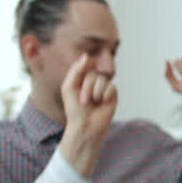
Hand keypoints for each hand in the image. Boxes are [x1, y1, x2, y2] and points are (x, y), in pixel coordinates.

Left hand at [58, 54, 117, 177]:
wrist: (85, 126)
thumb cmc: (74, 109)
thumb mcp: (69, 87)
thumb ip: (76, 70)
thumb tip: (87, 56)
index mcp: (82, 79)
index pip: (86, 65)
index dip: (83, 71)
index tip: (79, 82)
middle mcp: (93, 82)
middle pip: (94, 73)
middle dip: (87, 87)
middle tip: (84, 101)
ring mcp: (104, 88)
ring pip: (103, 80)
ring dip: (95, 92)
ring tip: (93, 103)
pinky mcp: (113, 95)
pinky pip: (112, 87)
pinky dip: (105, 96)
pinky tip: (102, 103)